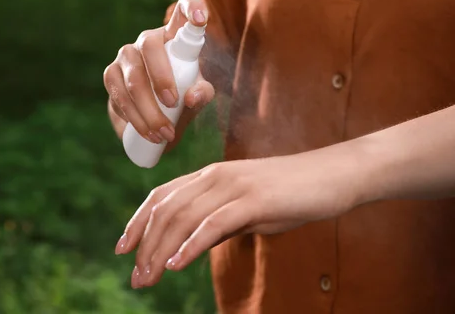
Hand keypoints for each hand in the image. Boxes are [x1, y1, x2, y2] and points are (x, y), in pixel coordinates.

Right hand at [103, 0, 214, 143]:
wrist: (154, 117)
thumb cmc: (182, 96)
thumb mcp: (197, 95)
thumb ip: (202, 93)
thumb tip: (191, 97)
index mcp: (174, 36)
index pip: (183, 11)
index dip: (192, 8)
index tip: (202, 18)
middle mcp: (148, 40)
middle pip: (150, 46)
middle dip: (161, 77)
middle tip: (173, 103)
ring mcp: (126, 56)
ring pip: (132, 76)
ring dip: (147, 108)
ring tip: (165, 133)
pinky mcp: (111, 75)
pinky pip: (118, 93)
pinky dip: (133, 116)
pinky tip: (147, 131)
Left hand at [115, 144, 368, 288]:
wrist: (332, 177)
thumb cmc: (291, 194)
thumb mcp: (247, 208)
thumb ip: (218, 221)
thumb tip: (192, 244)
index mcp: (211, 176)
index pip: (161, 195)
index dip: (137, 222)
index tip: (123, 249)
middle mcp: (215, 176)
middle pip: (166, 209)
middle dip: (144, 245)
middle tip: (136, 278)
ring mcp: (234, 186)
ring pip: (183, 217)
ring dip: (161, 250)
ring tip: (149, 277)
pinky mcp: (254, 199)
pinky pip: (214, 223)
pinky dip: (192, 244)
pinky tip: (177, 264)